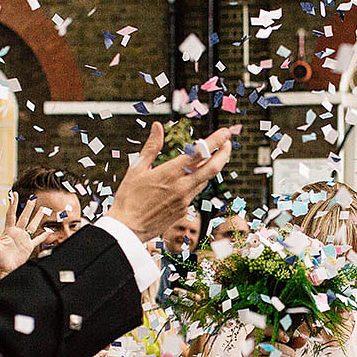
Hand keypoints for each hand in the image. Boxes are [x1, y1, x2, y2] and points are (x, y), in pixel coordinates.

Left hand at [0, 193, 46, 280]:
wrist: (3, 270)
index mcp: (8, 231)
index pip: (11, 214)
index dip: (13, 204)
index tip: (14, 195)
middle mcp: (16, 233)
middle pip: (24, 217)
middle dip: (29, 208)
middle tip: (34, 198)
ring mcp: (23, 240)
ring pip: (32, 226)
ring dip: (38, 218)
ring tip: (43, 210)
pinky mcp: (28, 247)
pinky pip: (38, 240)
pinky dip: (44, 236)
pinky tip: (49, 231)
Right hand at [105, 121, 233, 239]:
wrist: (127, 229)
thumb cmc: (128, 198)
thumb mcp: (136, 168)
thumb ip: (151, 147)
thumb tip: (157, 127)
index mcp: (170, 173)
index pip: (199, 154)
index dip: (215, 141)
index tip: (224, 133)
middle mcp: (182, 187)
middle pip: (212, 169)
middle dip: (224, 153)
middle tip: (229, 142)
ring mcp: (185, 201)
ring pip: (205, 181)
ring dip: (211, 167)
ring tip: (212, 156)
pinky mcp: (184, 211)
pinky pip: (195, 192)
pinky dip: (197, 182)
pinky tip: (191, 177)